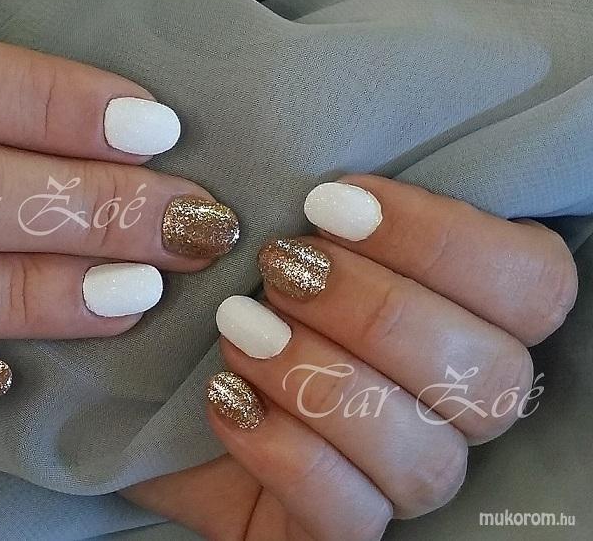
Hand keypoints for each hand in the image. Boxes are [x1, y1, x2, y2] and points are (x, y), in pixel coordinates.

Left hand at [123, 175, 576, 539]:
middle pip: (493, 376)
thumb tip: (322, 185)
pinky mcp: (341, 529)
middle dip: (374, 310)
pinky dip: (283, 452)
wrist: (159, 398)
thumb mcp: (273, 242)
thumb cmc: (234, 300)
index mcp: (471, 318)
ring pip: (427, 456)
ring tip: (238, 327)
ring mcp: (404, 479)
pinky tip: (226, 398)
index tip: (331, 204)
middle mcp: (458, 408)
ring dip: (321, 378)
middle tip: (279, 266)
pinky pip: (350, 516)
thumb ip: (323, 217)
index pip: (533, 284)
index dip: (443, 240)